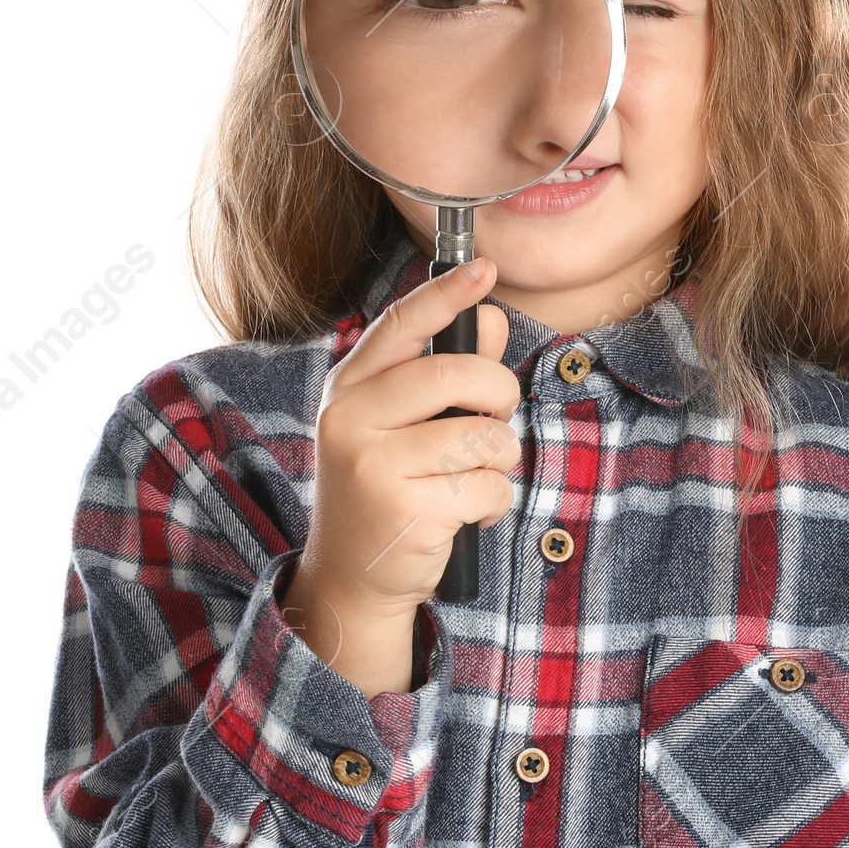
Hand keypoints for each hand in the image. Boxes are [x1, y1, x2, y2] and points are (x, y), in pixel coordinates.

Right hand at [281, 257, 520, 696]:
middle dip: (499, 394)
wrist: (351, 578)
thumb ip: (445, 374)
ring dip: (498, 458)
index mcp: (349, 389)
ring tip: (470, 477)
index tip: (485, 269)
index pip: (402, 326)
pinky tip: (464, 515)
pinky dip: (493, 503)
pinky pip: (489, 486)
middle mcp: (352, 420)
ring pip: (483, 434)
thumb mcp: (401, 427)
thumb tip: (493, 321)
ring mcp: (375, 465)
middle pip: (458, 374)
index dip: (447, 293)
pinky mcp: (406, 509)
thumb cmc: (383, 490)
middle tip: (494, 419)